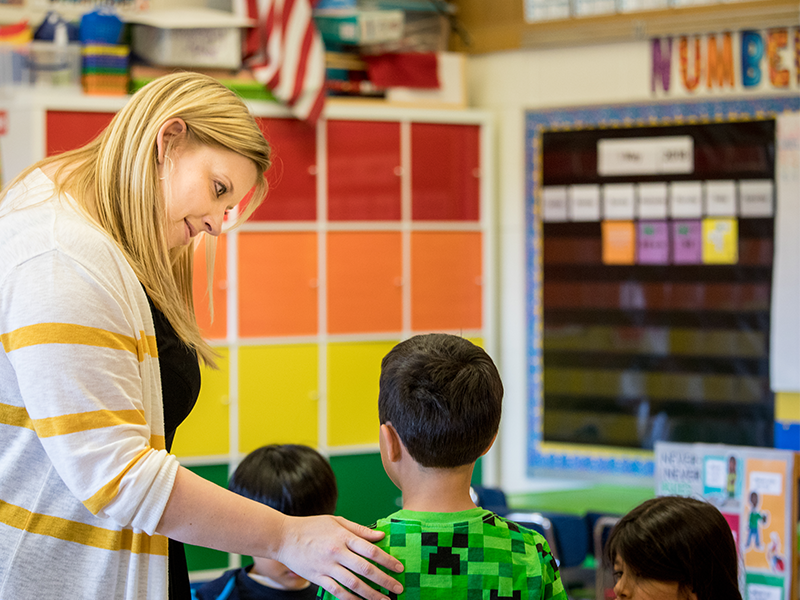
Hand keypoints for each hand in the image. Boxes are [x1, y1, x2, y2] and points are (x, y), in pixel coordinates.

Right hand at [276, 514, 403, 599]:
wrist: (283, 537)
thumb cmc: (312, 526)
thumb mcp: (336, 521)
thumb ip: (359, 529)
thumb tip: (381, 535)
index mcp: (343, 536)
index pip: (370, 550)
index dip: (387, 560)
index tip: (399, 568)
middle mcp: (336, 552)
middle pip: (365, 569)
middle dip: (385, 580)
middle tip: (398, 588)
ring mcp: (326, 567)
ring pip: (353, 584)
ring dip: (371, 594)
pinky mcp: (318, 578)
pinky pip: (337, 592)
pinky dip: (351, 599)